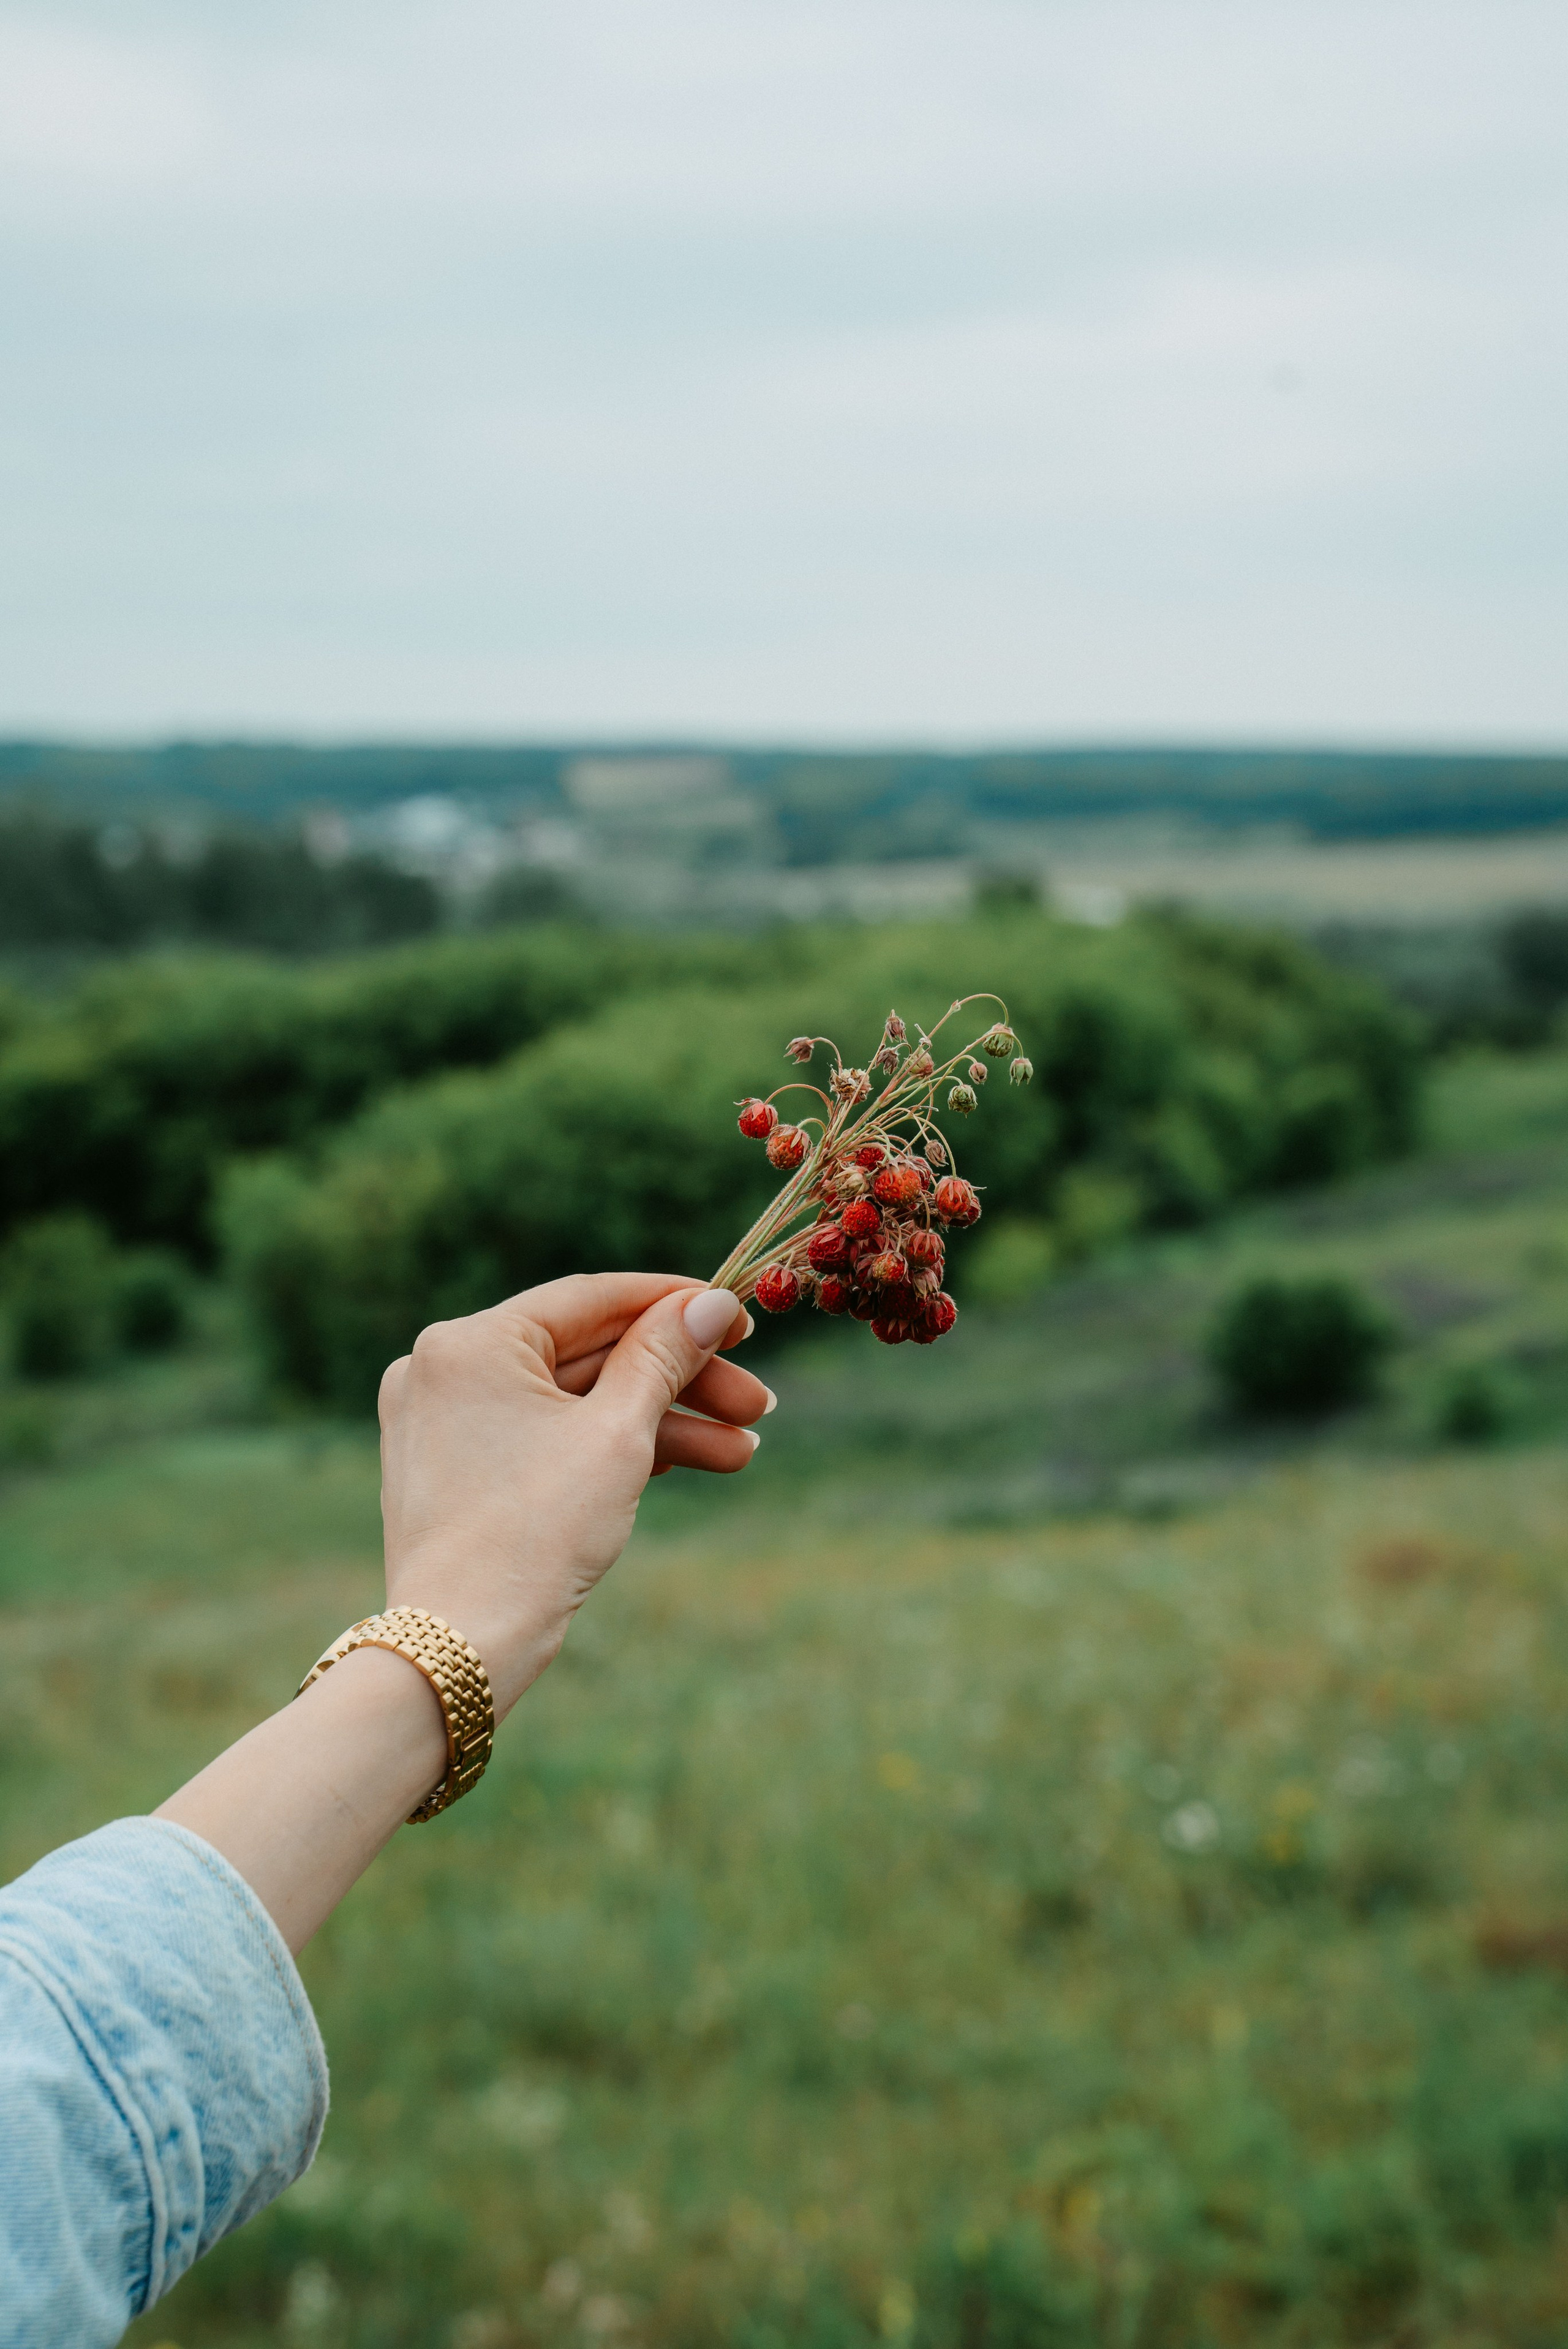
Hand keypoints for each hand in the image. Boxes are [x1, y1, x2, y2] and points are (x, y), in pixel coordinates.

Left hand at [378, 1273, 767, 1715]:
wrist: (462, 1646)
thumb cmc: (535, 1536)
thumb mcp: (618, 1436)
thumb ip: (664, 1358)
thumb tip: (711, 1303)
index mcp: (470, 1342)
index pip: (591, 1298)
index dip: (676, 1305)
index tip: (741, 1316)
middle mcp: (445, 1369)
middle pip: (589, 1355)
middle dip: (680, 1383)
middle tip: (757, 1403)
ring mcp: (446, 1421)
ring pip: (574, 1402)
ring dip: (659, 1424)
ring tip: (741, 1452)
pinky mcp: (457, 1469)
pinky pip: (546, 1436)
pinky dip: (608, 1449)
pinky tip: (686, 1463)